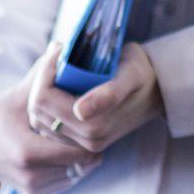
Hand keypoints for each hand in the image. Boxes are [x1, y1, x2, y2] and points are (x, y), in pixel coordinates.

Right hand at [0, 44, 101, 193]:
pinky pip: (67, 182)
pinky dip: (71, 168)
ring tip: (79, 136)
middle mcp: (30, 176)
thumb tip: (63, 44)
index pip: (80, 152)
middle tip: (92, 126)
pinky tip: (66, 149)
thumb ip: (45, 71)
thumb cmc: (2, 111)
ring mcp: (32, 188)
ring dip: (82, 158)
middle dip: (90, 145)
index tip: (93, 119)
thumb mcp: (22, 91)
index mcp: (27, 152)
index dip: (90, 134)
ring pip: (77, 174)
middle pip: (82, 164)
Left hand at [37, 42, 161, 154]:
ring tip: (63, 68)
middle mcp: (87, 140)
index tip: (60, 50)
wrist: (157, 89)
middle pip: (37, 109)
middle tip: (60, 54)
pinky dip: (48, 103)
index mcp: (95, 125)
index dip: (45, 72)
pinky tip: (64, 86)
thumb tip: (81, 111)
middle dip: (42, 79)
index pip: (43, 99)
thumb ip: (109, 94)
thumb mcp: (131, 75)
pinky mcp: (78, 142)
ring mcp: (82, 144)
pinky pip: (46, 124)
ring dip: (44, 90)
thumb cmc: (141, 74)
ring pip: (38, 117)